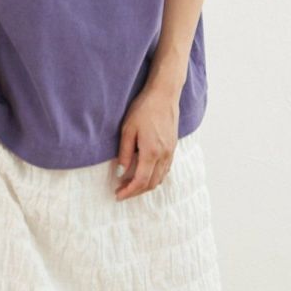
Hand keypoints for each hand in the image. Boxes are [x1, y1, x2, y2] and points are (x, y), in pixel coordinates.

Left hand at [112, 85, 179, 199]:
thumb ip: (124, 153)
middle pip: (151, 184)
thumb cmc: (143, 109)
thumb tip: (120, 172)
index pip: (140, 181)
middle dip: (135, 191)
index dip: (128, 191)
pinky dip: (154, 177)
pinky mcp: (173, 148)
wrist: (163, 95)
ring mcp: (170, 152)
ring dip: (145, 186)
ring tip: (130, 184)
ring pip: (159, 179)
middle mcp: (164, 155)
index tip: (117, 195)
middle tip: (121, 191)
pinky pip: (165, 170)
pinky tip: (145, 174)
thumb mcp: (127, 130)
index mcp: (151, 152)